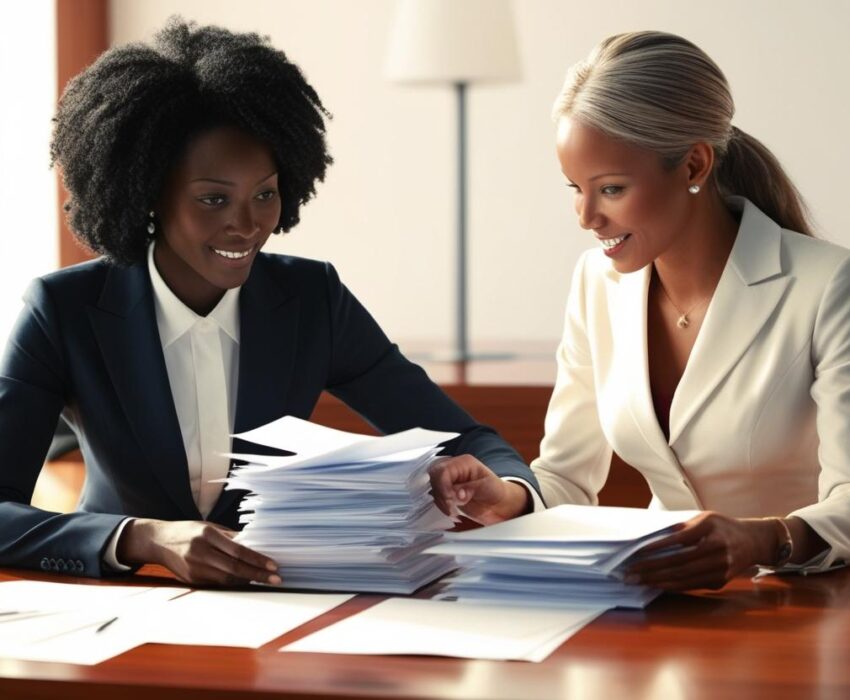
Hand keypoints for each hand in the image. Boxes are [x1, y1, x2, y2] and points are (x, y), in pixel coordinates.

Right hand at [116, 518, 280, 586]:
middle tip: (276, 579)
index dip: (256, 559)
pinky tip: (246, 581)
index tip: (273, 565)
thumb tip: (255, 544)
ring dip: (247, 580)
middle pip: (234, 567)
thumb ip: (231, 537)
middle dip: (257, 574)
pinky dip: (233, 583)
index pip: (237, 550)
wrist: (158, 541)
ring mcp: (194, 567)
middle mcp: (200, 551)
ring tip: (265, 580)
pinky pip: (217, 583)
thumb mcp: (209, 527)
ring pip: (226, 579)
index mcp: (207, 534)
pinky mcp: (191, 579)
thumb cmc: (189, 531)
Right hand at [428, 455, 530, 524]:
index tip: (450, 499)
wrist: (500, 505)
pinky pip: (437, 496)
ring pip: (433, 486)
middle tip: (450, 506)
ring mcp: (450, 481)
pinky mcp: (448, 493)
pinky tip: (452, 511)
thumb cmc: (497, 491)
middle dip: (440, 492)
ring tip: (453, 510)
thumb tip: (456, 494)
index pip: (443, 470)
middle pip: (434, 475)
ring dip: (440, 501)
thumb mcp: (487, 487)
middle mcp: (454, 469)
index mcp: (464, 463)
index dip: (443, 486)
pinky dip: (441, 505)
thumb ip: (470, 489)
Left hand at [624, 511, 775, 590]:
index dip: (657, 547)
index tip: (638, 552)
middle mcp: (717, 550)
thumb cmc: (722, 526)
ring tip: (638, 581)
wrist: (753, 541)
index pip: (678, 540)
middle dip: (651, 569)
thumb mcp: (705, 517)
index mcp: (710, 529)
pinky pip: (692, 585)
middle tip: (630, 573)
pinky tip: (656, 585)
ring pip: (684, 577)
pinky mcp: (720, 580)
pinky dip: (672, 586)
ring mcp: (720, 568)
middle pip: (678, 562)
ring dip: (658, 581)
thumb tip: (654, 535)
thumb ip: (683, 527)